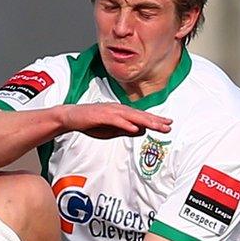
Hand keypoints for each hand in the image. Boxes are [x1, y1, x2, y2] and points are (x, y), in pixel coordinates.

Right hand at [57, 103, 171, 139]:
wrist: (71, 117)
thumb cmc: (90, 123)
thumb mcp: (111, 131)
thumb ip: (125, 130)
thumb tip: (140, 131)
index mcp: (122, 113)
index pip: (142, 117)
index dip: (155, 121)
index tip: (167, 124)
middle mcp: (119, 109)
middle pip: (140, 115)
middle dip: (155, 121)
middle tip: (168, 126)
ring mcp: (110, 111)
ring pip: (132, 116)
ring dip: (145, 121)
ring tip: (157, 126)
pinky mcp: (101, 115)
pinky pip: (116, 120)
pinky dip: (126, 123)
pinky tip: (135, 127)